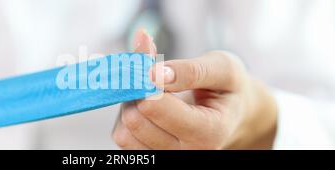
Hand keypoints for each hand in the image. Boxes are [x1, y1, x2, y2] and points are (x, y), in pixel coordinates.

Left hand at [112, 29, 277, 148]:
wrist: (231, 114)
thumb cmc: (227, 89)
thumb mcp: (223, 69)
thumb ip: (191, 70)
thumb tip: (153, 74)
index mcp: (208, 131)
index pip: (156, 108)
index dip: (147, 82)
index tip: (151, 66)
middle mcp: (186, 152)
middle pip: (135, 120)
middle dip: (137, 91)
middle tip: (151, 76)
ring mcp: (167, 157)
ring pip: (124, 132)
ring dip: (129, 104)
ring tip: (151, 92)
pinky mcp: (151, 156)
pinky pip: (123, 137)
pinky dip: (127, 116)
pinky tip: (146, 105)